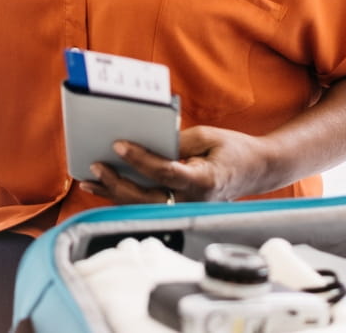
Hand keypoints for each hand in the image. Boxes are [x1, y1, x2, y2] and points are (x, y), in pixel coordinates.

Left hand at [79, 125, 271, 204]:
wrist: (257, 170)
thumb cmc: (232, 149)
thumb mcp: (208, 136)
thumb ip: (178, 140)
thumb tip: (146, 141)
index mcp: (204, 181)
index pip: (166, 172)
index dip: (140, 159)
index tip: (119, 144)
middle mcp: (192, 201)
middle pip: (147, 197)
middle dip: (118, 182)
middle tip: (96, 165)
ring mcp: (185, 208)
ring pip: (142, 206)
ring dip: (113, 193)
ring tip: (88, 179)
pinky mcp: (179, 208)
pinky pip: (146, 205)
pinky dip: (122, 196)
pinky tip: (102, 187)